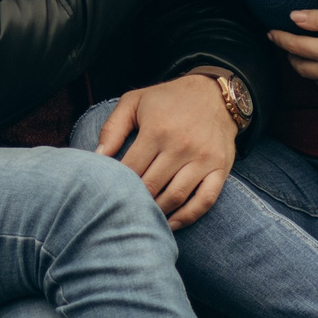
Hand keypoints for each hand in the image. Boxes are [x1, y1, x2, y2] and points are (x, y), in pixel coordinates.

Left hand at [94, 74, 237, 225]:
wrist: (215, 94)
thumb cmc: (168, 99)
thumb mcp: (135, 102)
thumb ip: (113, 128)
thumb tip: (97, 156)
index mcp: (157, 130)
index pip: (131, 169)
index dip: (117, 185)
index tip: (108, 193)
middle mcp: (181, 146)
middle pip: (151, 186)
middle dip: (134, 201)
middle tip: (122, 209)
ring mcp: (203, 159)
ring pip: (175, 197)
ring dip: (157, 212)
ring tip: (142, 217)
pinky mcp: (220, 169)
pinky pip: (204, 201)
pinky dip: (187, 217)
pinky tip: (170, 223)